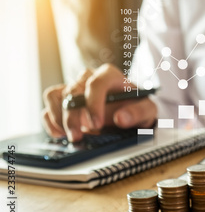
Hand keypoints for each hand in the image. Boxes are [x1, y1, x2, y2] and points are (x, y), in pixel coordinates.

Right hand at [42, 64, 156, 141]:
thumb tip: (121, 118)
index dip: (94, 103)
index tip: (96, 124)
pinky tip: (60, 133)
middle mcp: (89, 77)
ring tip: (71, 136)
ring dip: (60, 118)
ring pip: (57, 96)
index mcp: (110, 75)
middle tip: (79, 136)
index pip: (96, 83)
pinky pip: (50, 104)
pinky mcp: (64, 98)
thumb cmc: (137, 106)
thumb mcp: (146, 110)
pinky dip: (50, 119)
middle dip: (74, 116)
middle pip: (74, 92)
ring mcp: (75, 87)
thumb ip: (137, 113)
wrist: (129, 110)